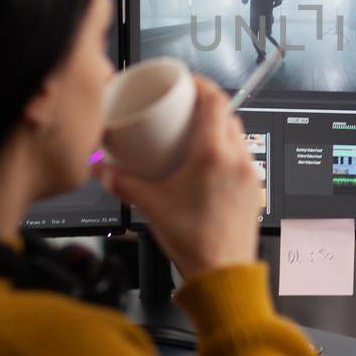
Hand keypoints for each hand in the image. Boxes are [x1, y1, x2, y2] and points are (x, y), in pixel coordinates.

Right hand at [99, 78, 260, 277]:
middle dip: (207, 105)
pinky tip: (210, 163)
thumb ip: (121, 183)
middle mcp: (236, 159)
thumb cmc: (194, 241)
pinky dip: (227, 149)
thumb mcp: (150, 206)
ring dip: (219, 127)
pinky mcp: (253, 189)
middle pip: (227, 114)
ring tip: (196, 134)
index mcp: (212, 154)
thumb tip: (102, 169)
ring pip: (238, 134)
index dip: (201, 84)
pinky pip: (242, 156)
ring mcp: (249, 174)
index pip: (215, 100)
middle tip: (186, 108)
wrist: (222, 273)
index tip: (187, 82)